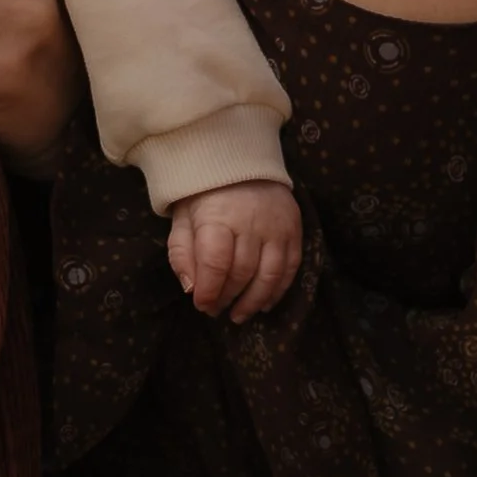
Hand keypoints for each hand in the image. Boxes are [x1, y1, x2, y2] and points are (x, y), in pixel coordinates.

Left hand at [167, 180, 302, 322]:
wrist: (240, 161)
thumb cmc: (205, 195)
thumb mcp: (183, 218)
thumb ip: (182, 253)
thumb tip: (191, 289)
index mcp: (218, 216)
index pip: (216, 263)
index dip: (209, 291)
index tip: (202, 305)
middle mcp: (252, 222)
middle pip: (242, 272)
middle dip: (227, 297)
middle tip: (217, 310)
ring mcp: (277, 227)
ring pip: (269, 275)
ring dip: (253, 302)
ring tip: (239, 315)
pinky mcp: (294, 230)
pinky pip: (290, 268)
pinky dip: (278, 291)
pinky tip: (265, 303)